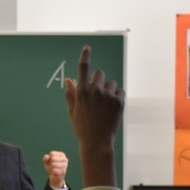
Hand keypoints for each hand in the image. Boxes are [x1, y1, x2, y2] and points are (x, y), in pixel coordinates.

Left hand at [43, 151, 67, 188]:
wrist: (54, 177)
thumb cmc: (51, 167)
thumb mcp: (46, 162)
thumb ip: (45, 158)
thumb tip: (47, 157)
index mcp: (61, 155)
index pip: (52, 153)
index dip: (49, 158)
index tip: (51, 162)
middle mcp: (65, 159)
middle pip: (53, 158)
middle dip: (50, 163)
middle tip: (52, 167)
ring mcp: (65, 166)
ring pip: (53, 164)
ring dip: (51, 168)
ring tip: (53, 170)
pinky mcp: (63, 172)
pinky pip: (54, 170)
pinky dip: (52, 172)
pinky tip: (54, 173)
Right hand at [65, 46, 123, 187]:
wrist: (96, 142)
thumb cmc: (82, 128)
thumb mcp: (73, 111)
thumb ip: (71, 94)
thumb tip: (69, 80)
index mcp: (81, 92)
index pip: (83, 68)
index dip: (85, 56)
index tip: (88, 48)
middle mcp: (94, 90)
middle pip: (99, 74)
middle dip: (99, 81)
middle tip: (99, 95)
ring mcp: (107, 95)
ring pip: (111, 83)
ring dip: (109, 91)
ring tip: (105, 107)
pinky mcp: (118, 100)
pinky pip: (120, 91)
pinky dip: (117, 98)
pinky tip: (112, 110)